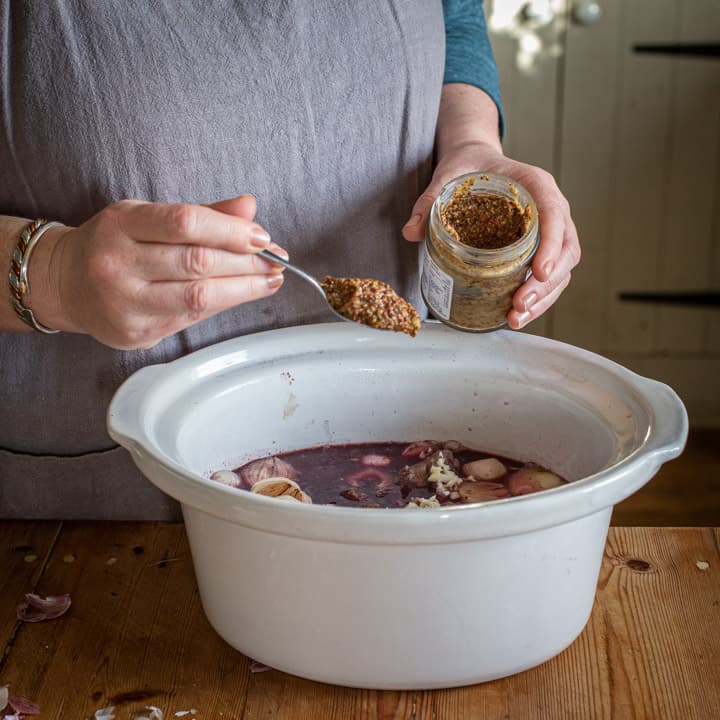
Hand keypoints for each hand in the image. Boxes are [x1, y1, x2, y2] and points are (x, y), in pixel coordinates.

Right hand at [44, 194, 285, 348]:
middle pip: (198, 262)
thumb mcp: (147, 216)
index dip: (230, 230)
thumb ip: (201, 213)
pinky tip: (240, 294)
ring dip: (244, 289)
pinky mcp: (135, 332)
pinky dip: (222, 304)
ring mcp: (124, 303)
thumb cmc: (115, 244)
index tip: (262, 236)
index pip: (185, 222)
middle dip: (247, 262)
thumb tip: (249, 207)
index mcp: (121, 224)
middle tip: (277, 261)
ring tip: (269, 280)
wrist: (64, 283)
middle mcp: (117, 264)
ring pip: (199, 296)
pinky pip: (190, 318)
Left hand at [402, 142, 579, 329]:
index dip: (552, 244)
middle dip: (546, 283)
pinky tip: (518, 314)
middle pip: (566, 249)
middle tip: (518, 305)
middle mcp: (550, 207)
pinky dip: (538, 297)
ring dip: (543, 297)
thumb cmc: (469, 167)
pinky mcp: (542, 247)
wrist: (476, 163)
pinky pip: (550, 274)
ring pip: (562, 267)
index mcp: (535, 184)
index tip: (540, 271)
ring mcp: (551, 229)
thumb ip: (429, 202)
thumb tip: (411, 232)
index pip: (553, 213)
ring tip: (516, 318)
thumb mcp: (447, 178)